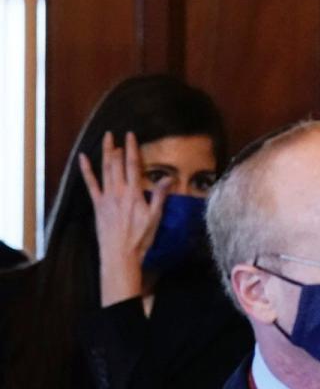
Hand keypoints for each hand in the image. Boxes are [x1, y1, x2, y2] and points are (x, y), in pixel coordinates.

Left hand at [79, 131, 170, 306]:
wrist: (120, 254)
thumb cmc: (140, 238)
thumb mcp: (155, 218)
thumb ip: (160, 196)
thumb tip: (169, 178)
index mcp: (134, 193)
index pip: (133, 166)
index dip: (131, 149)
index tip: (130, 135)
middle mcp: (118, 191)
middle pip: (117, 164)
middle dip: (117, 148)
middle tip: (116, 134)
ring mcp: (106, 197)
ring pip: (105, 170)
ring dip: (105, 154)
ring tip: (106, 140)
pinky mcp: (98, 204)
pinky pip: (90, 184)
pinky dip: (86, 170)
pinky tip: (82, 159)